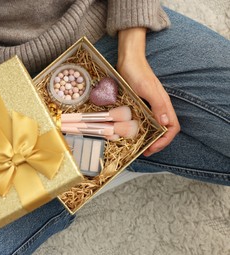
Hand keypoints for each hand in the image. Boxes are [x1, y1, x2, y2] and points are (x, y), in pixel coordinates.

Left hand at [117, 28, 179, 155]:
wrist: (128, 59)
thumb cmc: (137, 72)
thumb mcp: (147, 89)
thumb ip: (158, 105)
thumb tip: (165, 123)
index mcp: (163, 105)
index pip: (172, 128)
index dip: (165, 140)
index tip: (152, 147)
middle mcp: (158, 106)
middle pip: (164, 129)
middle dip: (157, 142)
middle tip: (145, 150)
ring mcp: (149, 104)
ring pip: (154, 125)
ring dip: (149, 136)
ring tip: (139, 144)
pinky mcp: (140, 102)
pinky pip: (144, 118)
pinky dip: (141, 127)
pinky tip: (132, 130)